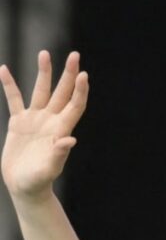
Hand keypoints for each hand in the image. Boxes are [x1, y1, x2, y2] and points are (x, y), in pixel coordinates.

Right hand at [1, 51, 88, 201]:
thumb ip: (58, 154)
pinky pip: (14, 100)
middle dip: (68, 74)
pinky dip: (9, 85)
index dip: (80, 90)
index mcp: (61, 129)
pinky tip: (4, 70)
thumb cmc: (39, 181)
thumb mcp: (49, 169)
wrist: (24, 186)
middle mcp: (51, 120)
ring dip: (43, 72)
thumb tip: (70, 140)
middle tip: (75, 54)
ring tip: (44, 53)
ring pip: (40, 90)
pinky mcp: (18, 123)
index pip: (74, 105)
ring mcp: (35, 120)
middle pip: (62, 92)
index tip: (83, 74)